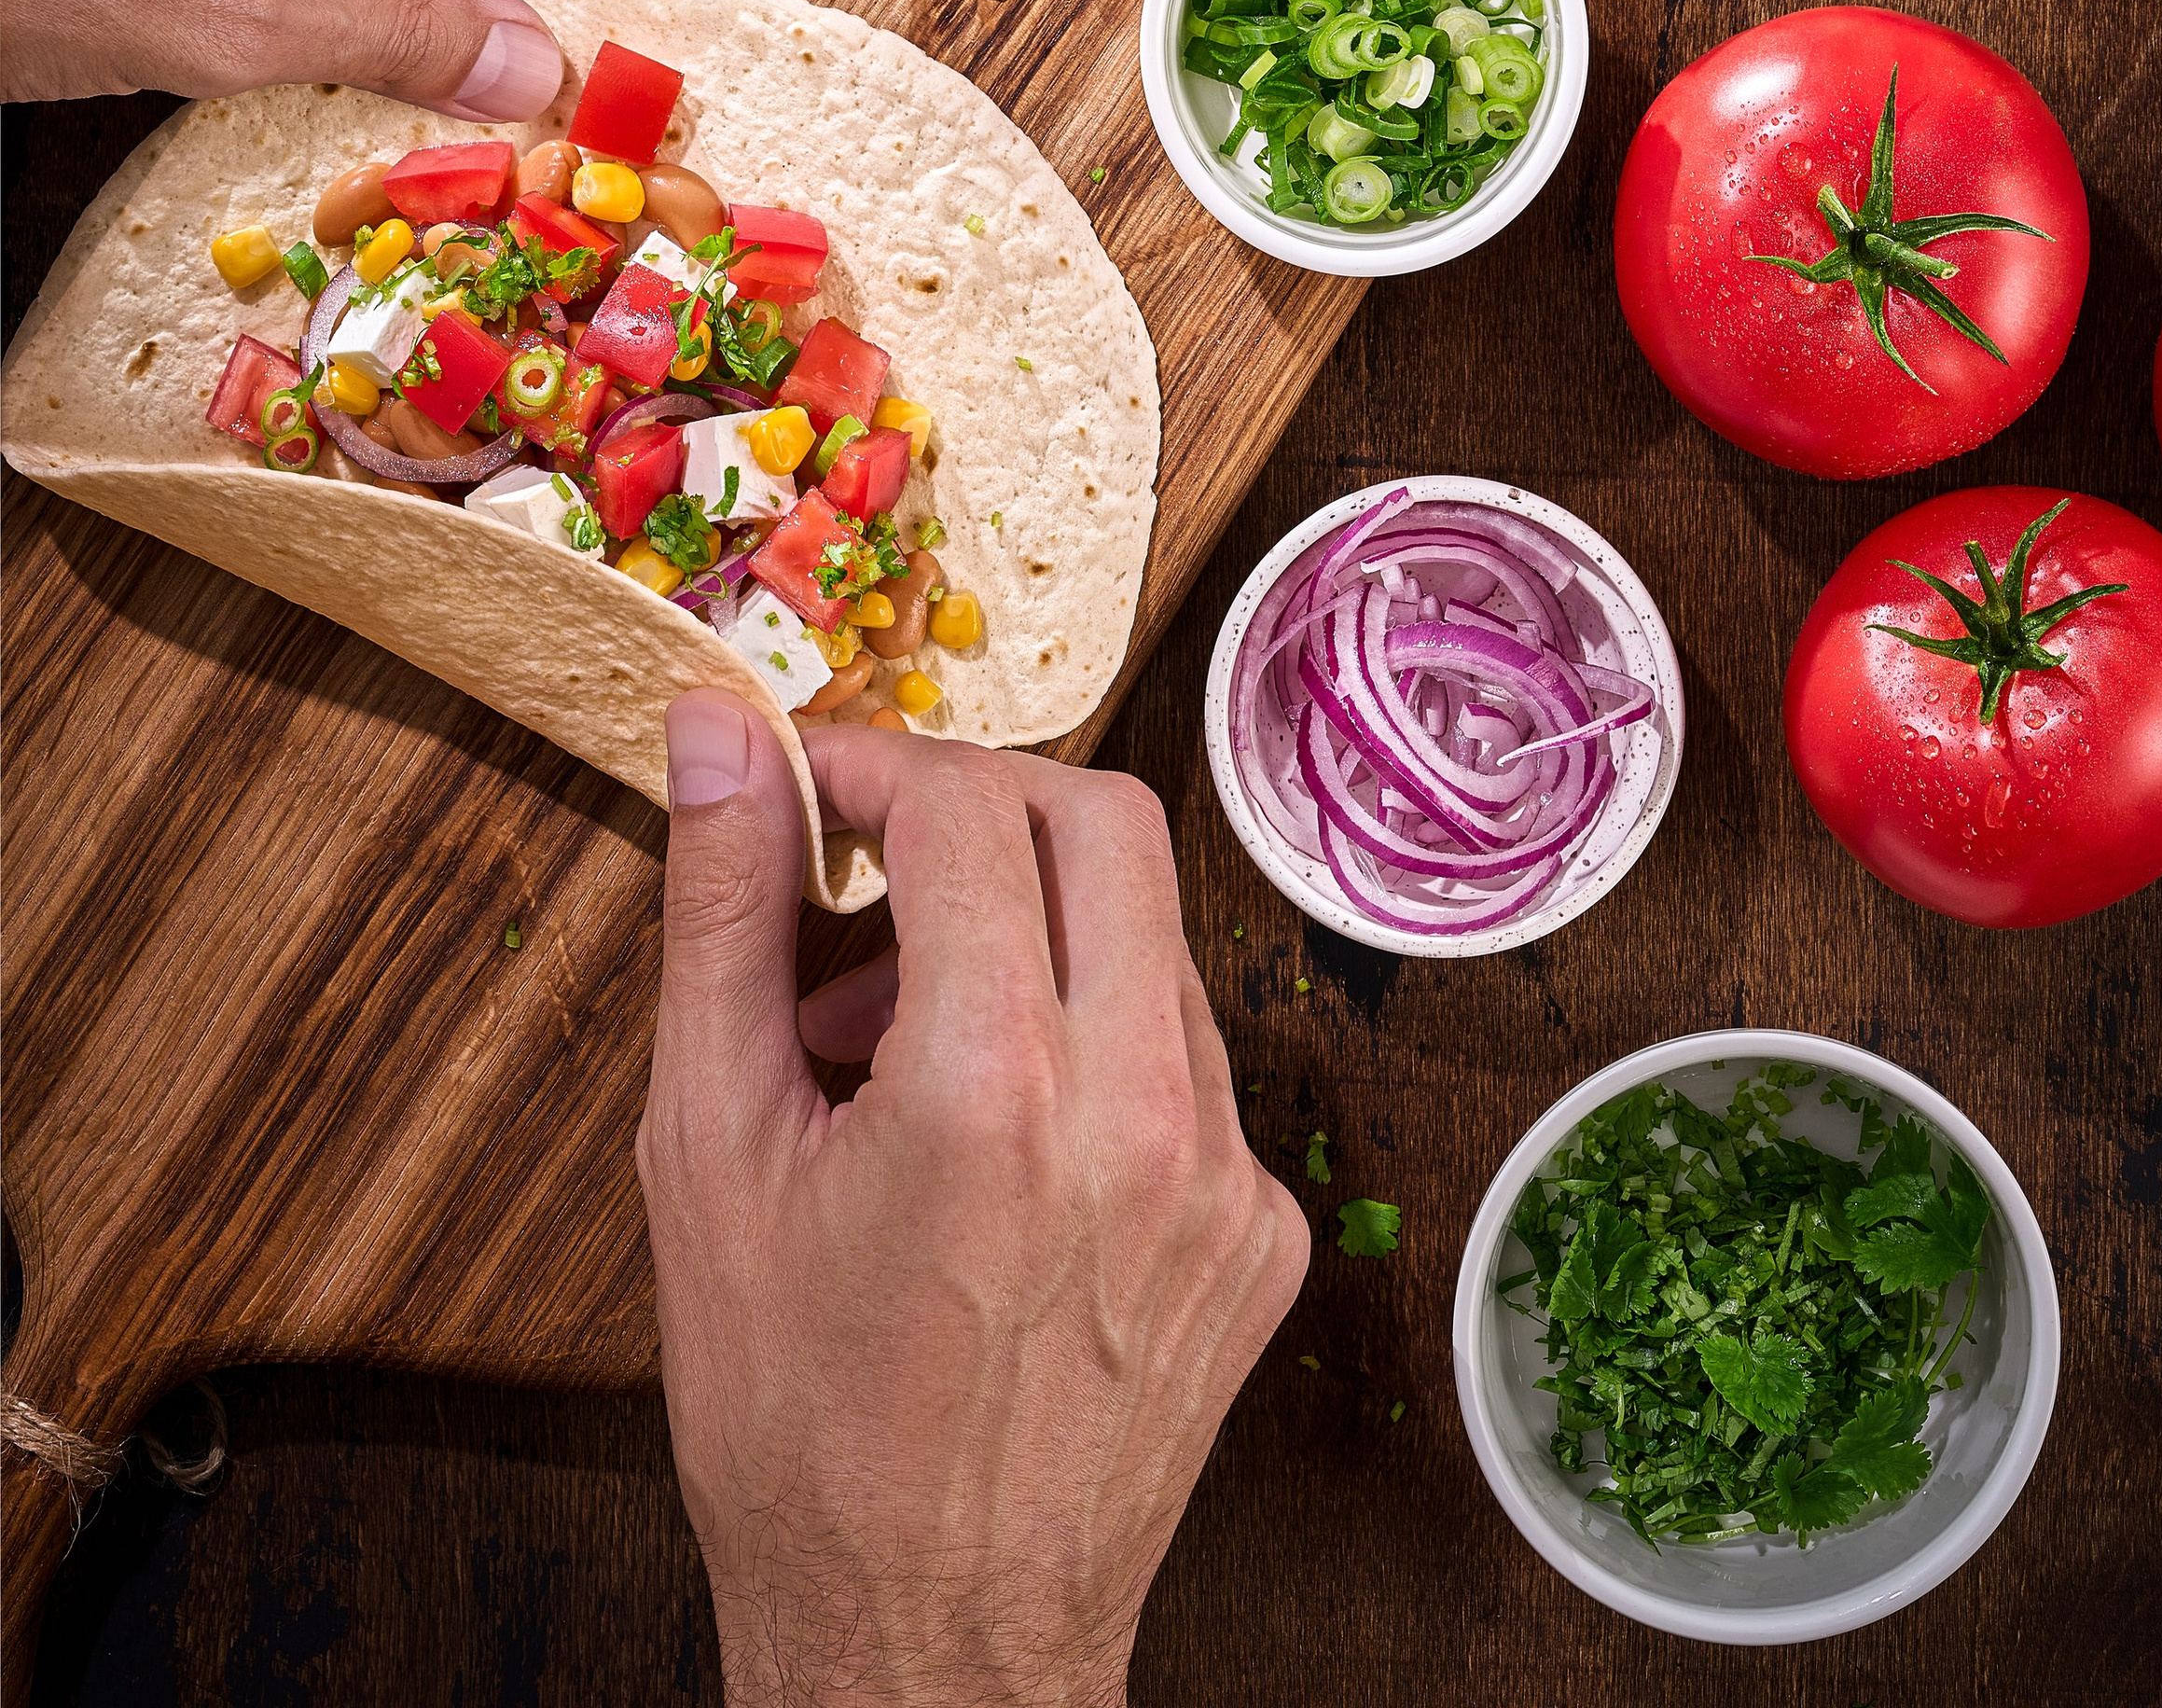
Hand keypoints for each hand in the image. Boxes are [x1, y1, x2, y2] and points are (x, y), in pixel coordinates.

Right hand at [641, 707, 1308, 1707]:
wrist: (926, 1647)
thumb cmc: (796, 1430)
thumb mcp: (709, 1153)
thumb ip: (721, 913)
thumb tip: (720, 735)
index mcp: (993, 1090)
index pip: (968, 805)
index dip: (873, 765)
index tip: (811, 793)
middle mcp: (1143, 1115)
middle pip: (1105, 821)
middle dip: (978, 805)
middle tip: (874, 865)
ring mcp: (1226, 1176)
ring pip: (1153, 935)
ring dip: (1030, 929)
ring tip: (896, 1034)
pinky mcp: (1262, 1232)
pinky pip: (1188, 1059)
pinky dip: (1089, 1045)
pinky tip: (989, 1137)